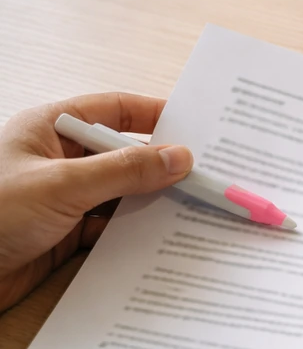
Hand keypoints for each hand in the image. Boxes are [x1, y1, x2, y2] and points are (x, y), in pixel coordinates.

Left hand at [0, 94, 192, 312]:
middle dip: (162, 165)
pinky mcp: (64, 235)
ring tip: (196, 207)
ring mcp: (63, 198)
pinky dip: (136, 233)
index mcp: (50, 129)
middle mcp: (59, 160)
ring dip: (152, 202)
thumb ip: (124, 171)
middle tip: (207, 173)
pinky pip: (112, 229)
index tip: (197, 127)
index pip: (115, 110)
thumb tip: (179, 157)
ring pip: (122, 194)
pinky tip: (164, 238)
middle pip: (124, 154)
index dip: (156, 115)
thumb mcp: (62, 185)